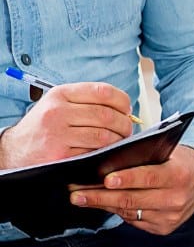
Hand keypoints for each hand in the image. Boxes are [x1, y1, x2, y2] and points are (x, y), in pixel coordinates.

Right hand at [0, 82, 134, 167]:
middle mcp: (58, 111)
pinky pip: (93, 153)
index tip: (127, 109)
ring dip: (118, 141)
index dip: (122, 101)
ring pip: (103, 136)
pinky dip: (104, 154)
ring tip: (119, 142)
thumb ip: (85, 102)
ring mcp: (58, 134)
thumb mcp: (57, 105)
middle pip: (107, 115)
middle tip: (127, 130)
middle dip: (124, 124)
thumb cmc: (42, 128)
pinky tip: (104, 153)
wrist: (13, 151)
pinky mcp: (60, 154)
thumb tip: (123, 107)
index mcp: (61, 94)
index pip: (103, 92)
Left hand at [69, 144, 193, 235]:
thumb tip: (106, 163)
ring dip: (103, 204)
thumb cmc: (177, 162)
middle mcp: (176, 199)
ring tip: (82, 198)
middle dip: (100, 196)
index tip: (105, 180)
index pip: (149, 177)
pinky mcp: (164, 228)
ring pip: (129, 212)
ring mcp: (170, 217)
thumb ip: (142, 158)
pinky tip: (102, 204)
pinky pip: (134, 220)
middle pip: (132, 199)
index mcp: (179, 175)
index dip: (126, 179)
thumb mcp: (166, 153)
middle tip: (77, 193)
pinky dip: (117, 211)